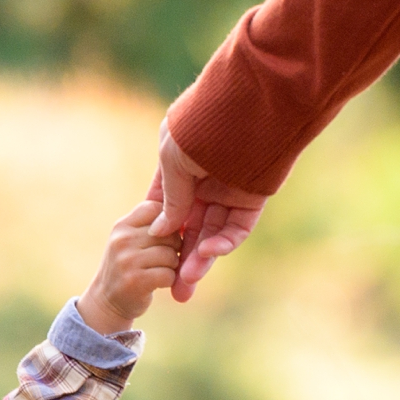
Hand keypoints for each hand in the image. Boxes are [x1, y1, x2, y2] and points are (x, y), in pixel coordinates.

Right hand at [77, 201, 182, 334]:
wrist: (106, 302)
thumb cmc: (127, 267)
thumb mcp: (129, 239)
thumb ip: (150, 224)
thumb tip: (183, 209)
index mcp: (122, 225)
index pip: (155, 208)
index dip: (168, 222)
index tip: (164, 237)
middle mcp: (122, 240)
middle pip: (169, 234)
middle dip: (173, 247)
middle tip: (162, 259)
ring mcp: (127, 260)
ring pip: (171, 254)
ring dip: (172, 266)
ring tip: (158, 271)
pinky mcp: (135, 281)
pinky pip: (168, 274)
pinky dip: (169, 281)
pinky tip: (157, 283)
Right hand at [146, 120, 267, 301]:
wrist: (247, 108)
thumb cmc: (199, 126)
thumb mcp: (172, 161)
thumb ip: (169, 198)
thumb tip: (163, 231)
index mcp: (179, 168)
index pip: (165, 209)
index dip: (158, 237)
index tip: (148, 261)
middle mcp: (203, 182)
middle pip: (190, 230)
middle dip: (182, 261)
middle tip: (176, 291)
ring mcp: (227, 191)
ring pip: (212, 234)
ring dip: (200, 259)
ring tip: (186, 285)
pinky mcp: (251, 198)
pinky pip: (236, 227)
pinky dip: (223, 242)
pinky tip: (209, 253)